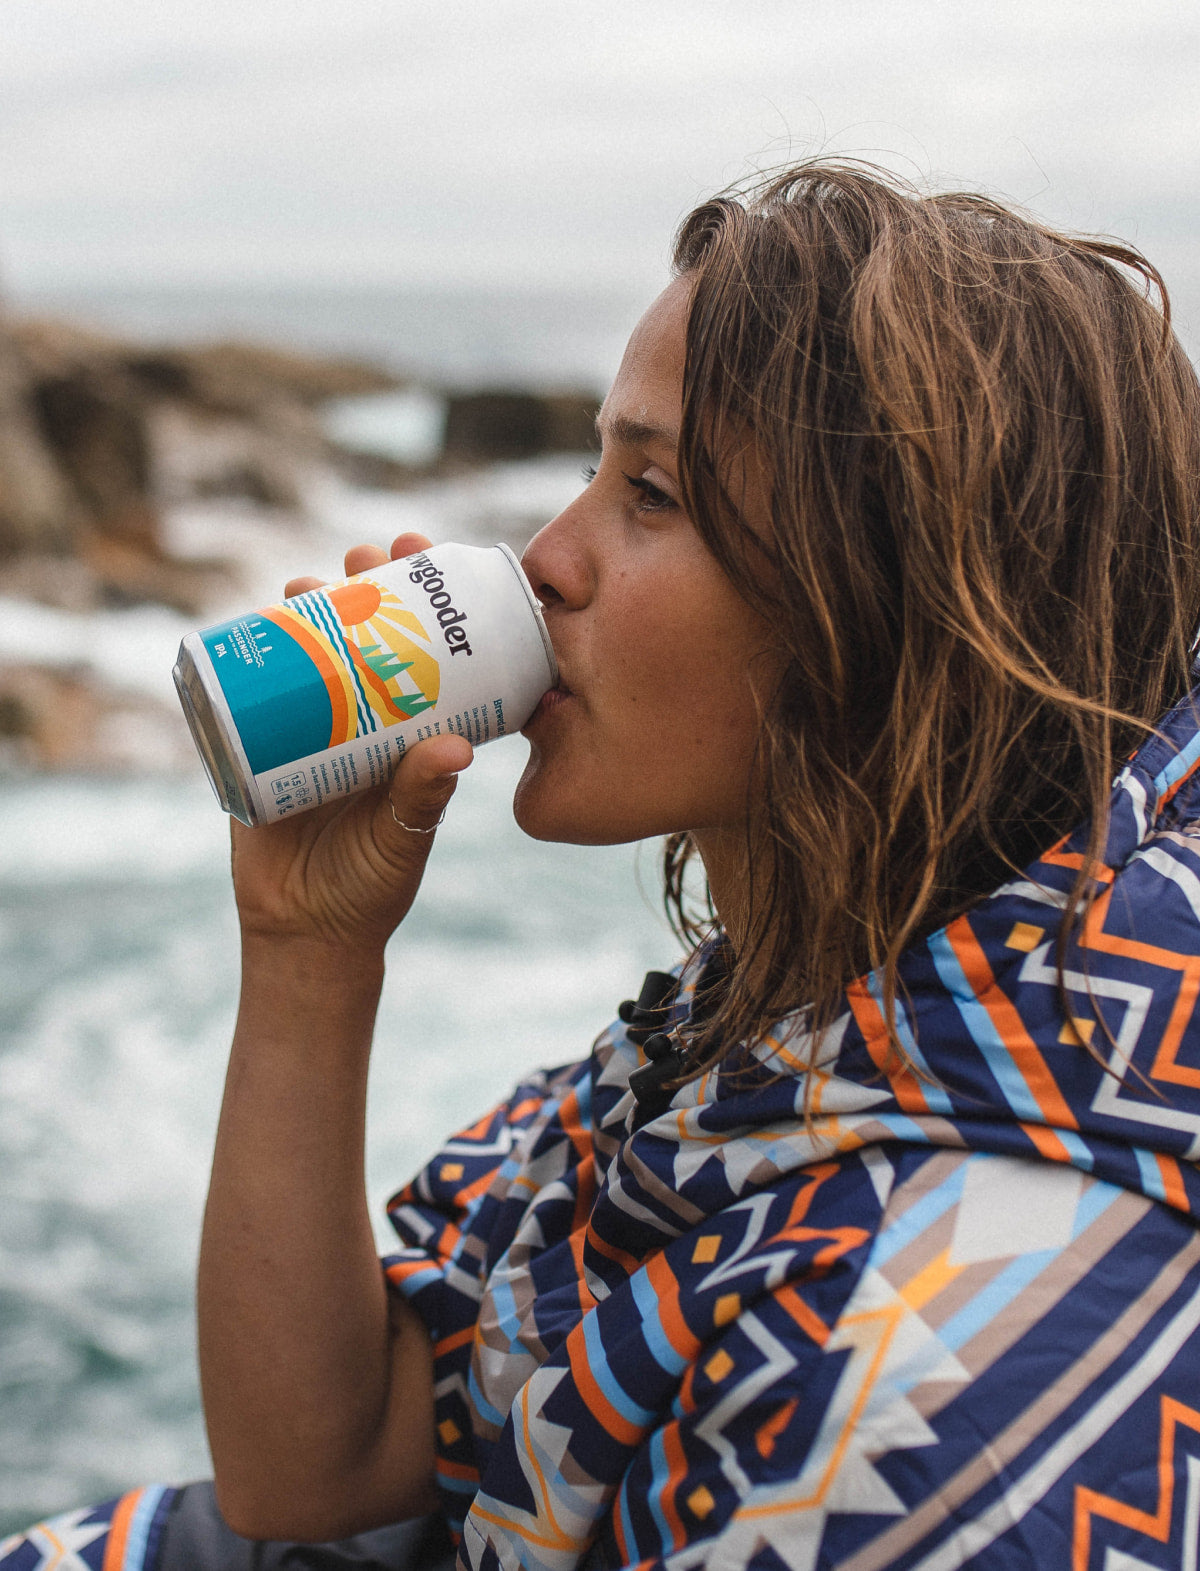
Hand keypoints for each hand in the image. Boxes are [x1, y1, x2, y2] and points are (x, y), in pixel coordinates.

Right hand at [229, 532, 472, 953]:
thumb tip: (457, 748)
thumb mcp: (403, 838)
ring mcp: (306, 724)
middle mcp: (360, 715)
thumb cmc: (372, 884)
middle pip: (360, 631)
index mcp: (407, 728)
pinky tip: (250, 622)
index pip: (420, 647)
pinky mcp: (256, 745)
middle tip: (366, 556)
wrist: (306, 931)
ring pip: (305, 648)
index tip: (425, 556)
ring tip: (310, 583)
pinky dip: (245, 654)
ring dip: (304, 606)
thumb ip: (424, 797)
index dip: (421, 599)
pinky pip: (247, 691)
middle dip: (361, 583)